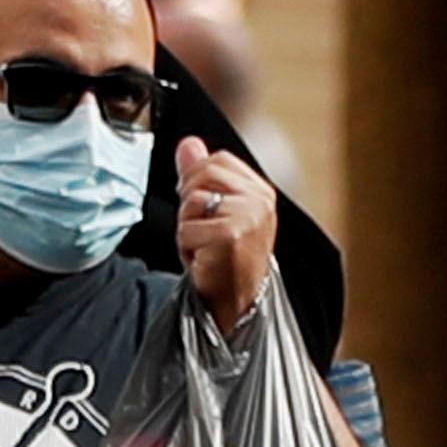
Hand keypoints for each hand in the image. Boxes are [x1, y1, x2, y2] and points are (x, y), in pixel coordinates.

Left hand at [172, 135, 273, 329]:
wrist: (239, 303)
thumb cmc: (227, 258)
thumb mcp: (218, 211)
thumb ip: (202, 175)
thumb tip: (187, 143)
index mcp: (260, 191)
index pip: (219, 159)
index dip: (198, 178)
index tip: (200, 207)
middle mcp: (259, 201)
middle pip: (203, 174)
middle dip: (190, 202)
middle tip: (201, 230)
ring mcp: (247, 217)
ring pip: (192, 202)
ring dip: (186, 228)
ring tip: (204, 247)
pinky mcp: (230, 235)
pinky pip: (186, 229)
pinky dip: (185, 248)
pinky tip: (203, 260)